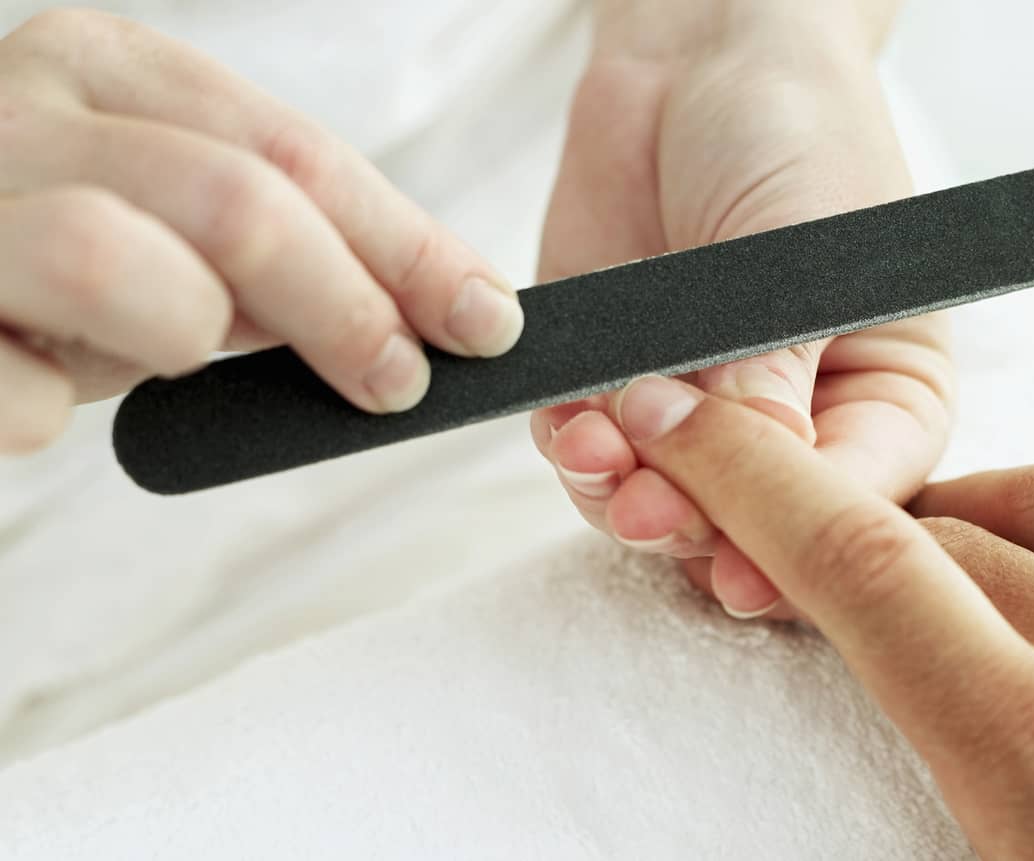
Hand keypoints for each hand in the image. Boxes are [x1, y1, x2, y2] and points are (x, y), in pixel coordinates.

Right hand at [0, 9, 521, 452]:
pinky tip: (35, 391)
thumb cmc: (38, 263)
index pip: (295, 152)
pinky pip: (10, 386)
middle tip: (395, 384)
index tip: (489, 321)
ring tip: (169, 357)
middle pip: (234, 197)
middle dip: (343, 302)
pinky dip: (43, 407)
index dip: (408, 244)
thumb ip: (277, 246)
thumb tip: (444, 309)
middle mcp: (18, 104)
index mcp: (106, 66)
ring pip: (113, 259)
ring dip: (180, 333)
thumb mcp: (163, 224)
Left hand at [530, 2, 951, 619]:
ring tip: (601, 457)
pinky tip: (572, 427)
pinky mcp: (620, 384)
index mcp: (887, 401)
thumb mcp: (809, 255)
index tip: (747, 571)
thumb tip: (753, 483)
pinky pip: (594, 456)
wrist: (700, 55)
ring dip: (626, 499)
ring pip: (668, 507)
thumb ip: (776, 374)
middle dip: (699, 528)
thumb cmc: (800, 136)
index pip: (858, 502)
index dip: (803, 546)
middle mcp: (798, 425)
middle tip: (653, 511)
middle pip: (756, 527)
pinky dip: (578, 456)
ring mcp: (704, 411)